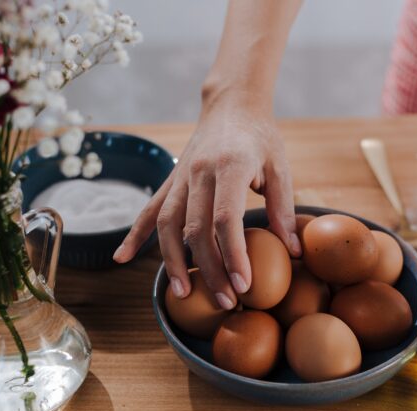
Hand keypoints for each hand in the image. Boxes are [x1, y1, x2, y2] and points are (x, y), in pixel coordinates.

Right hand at [113, 98, 300, 308]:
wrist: (232, 104)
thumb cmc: (261, 137)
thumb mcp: (280, 167)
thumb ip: (283, 210)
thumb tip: (295, 252)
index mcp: (230, 166)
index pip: (226, 218)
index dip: (233, 254)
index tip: (243, 284)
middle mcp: (199, 171)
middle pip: (195, 228)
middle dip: (208, 269)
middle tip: (224, 301)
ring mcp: (180, 176)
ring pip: (167, 223)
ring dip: (172, 261)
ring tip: (182, 293)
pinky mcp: (171, 180)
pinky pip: (149, 209)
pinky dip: (135, 234)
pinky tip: (122, 257)